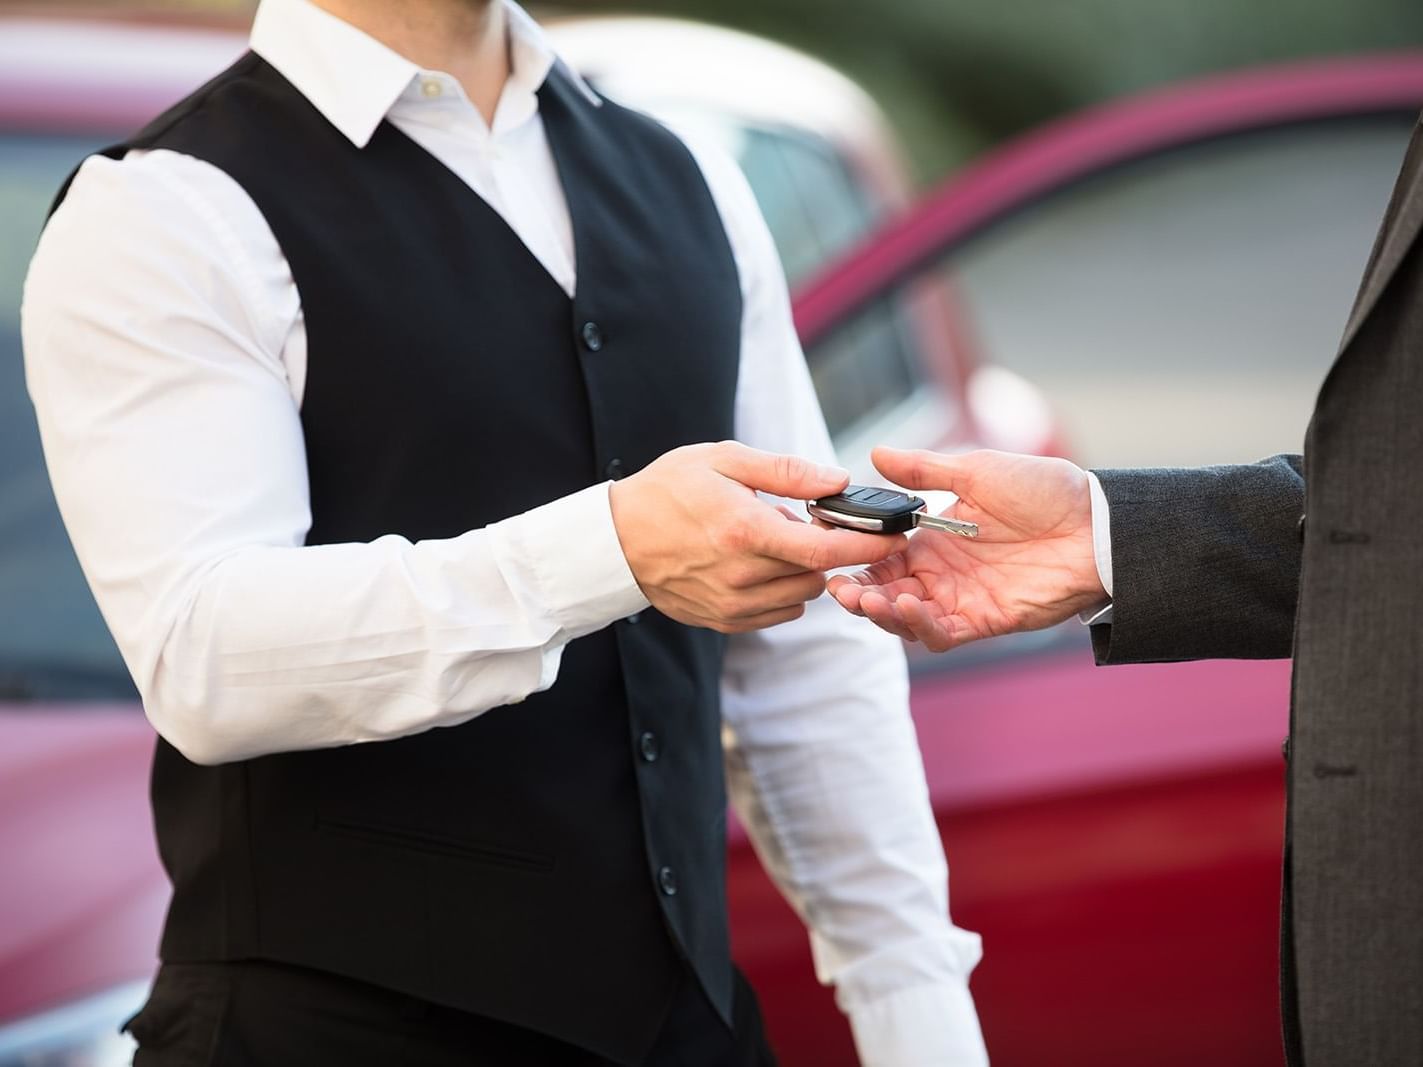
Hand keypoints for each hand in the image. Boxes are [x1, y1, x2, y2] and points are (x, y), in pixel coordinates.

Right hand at [610, 441, 906, 632]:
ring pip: (803, 595)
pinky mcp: (724, 621)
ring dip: (804, 570)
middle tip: (808, 521)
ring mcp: (733, 604)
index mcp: (744, 531)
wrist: (613, 541)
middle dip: (828, 549)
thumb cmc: (667, 491)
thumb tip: (839, 479)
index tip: (896, 534)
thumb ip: (786, 471)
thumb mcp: (722, 460)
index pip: (825, 550)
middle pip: (819, 574)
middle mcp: (742, 576)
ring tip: (774, 540)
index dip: (868, 545)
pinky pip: (779, 612)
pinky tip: (760, 563)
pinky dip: (784, 590)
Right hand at [828, 447, 1106, 650]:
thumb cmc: (1045, 491)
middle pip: (885, 592)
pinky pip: (941, 634)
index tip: (833, 549)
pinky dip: (918, 626)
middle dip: (857, 593)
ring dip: (881, 612)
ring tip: (863, 600)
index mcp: (934, 538)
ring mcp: (961, 599)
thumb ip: (924, 470)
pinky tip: (906, 607)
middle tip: (839, 586)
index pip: (881, 556)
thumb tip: (875, 453)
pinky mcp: (984, 621)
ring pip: (905, 618)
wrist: (1097, 524)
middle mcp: (942, 573)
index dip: (855, 558)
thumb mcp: (977, 470)